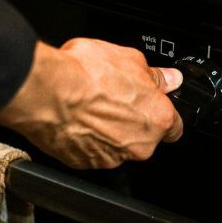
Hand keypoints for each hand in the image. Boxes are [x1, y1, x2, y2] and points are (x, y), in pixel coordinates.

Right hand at [0, 38, 183, 168]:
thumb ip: (154, 74)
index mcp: (157, 118)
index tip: (153, 102)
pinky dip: (86, 137)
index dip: (163, 111)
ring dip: (107, 128)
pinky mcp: (83, 163)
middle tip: (114, 95)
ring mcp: (110, 157)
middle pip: (143, 136)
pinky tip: (76, 115)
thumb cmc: (87, 75)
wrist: (47, 92)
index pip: (174, 126)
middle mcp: (138, 145)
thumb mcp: (130, 59)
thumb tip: (168, 78)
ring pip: (116, 144)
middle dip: (132, 118)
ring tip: (90, 102)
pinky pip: (91, 150)